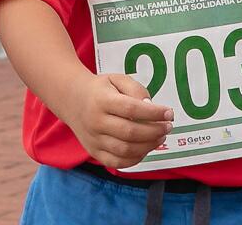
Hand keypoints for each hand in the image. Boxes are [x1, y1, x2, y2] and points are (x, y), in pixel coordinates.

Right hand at [58, 71, 174, 170]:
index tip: (169, 113)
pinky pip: (117, 162)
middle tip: (168, 126)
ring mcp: (94, 140)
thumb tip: (151, 107)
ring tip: (160, 137)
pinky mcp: (94, 152)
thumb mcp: (117, 79)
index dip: (153, 113)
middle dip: (154, 131)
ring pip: (125, 150)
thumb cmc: (101, 89)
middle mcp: (96, 122)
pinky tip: (146, 148)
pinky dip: (135, 158)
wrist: (72, 100)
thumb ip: (136, 90)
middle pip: (130, 132)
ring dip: (148, 146)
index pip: (131, 109)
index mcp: (102, 100)